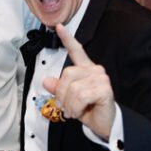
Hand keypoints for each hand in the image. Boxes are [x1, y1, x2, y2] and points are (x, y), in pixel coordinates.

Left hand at [42, 23, 116, 139]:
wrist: (104, 124)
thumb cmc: (88, 109)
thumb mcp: (69, 99)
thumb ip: (59, 88)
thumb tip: (46, 80)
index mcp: (85, 69)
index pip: (76, 50)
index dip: (67, 39)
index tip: (58, 26)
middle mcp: (94, 70)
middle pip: (67, 74)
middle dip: (62, 94)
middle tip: (65, 107)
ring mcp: (101, 78)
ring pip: (73, 88)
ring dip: (69, 104)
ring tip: (74, 111)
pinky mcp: (105, 89)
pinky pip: (81, 96)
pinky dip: (76, 107)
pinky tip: (79, 112)